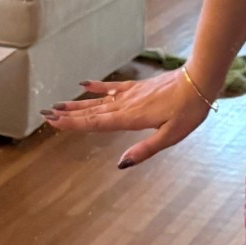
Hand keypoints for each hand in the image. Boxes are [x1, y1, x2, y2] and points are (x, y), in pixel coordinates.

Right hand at [41, 70, 210, 167]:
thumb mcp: (171, 136)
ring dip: (77, 103)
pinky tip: (84, 84)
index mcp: (131, 119)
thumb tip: (121, 164)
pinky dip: (98, 87)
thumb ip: (145, 150)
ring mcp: (131, 94)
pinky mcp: (138, 87)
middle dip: (68, 115)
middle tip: (45, 114)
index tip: (53, 123)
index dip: (73, 124)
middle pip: (92, 111)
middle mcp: (126, 105)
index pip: (96, 123)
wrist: (200, 80)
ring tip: (57, 105)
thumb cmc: (189, 110)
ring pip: (98, 100)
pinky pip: (113, 87)